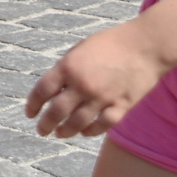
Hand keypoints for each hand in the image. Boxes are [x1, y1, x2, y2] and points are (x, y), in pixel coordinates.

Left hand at [25, 22, 167, 137]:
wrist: (146, 45)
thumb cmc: (111, 43)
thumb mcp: (80, 48)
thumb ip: (66, 68)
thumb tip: (53, 89)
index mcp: (69, 66)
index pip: (42, 91)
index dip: (33, 105)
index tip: (30, 113)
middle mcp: (82, 84)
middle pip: (56, 112)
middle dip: (46, 124)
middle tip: (42, 130)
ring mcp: (102, 97)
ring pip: (77, 123)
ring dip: (65, 131)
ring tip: (60, 134)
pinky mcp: (121, 105)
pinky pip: (102, 125)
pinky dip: (91, 131)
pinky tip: (84, 132)